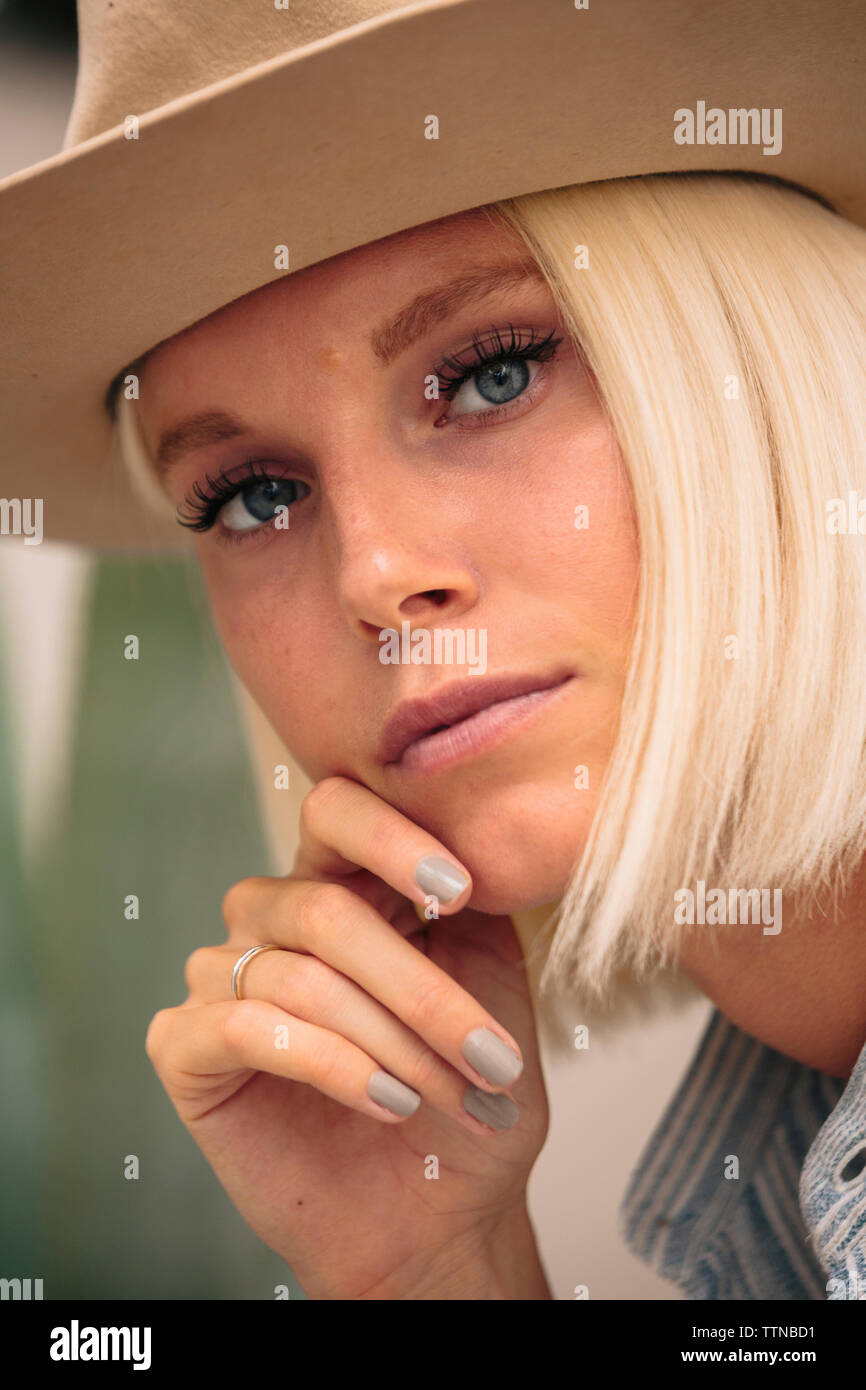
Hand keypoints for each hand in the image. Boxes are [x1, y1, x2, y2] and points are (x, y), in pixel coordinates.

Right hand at [146, 776, 550, 1298]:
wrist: (433, 1214)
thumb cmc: (462, 1096)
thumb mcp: (490, 983)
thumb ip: (472, 904)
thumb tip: (470, 838)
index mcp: (337, 883)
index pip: (336, 810)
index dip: (391, 837)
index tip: (461, 892)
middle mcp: (268, 916)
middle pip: (325, 910)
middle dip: (420, 992)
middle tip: (489, 1055)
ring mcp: (219, 978)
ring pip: (298, 977)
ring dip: (392, 1044)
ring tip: (450, 1094)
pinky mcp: (182, 1046)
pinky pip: (247, 1029)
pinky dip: (331, 1066)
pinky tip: (386, 1103)